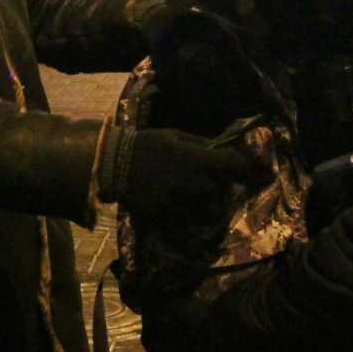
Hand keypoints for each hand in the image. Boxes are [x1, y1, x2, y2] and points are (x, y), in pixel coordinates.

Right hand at [102, 127, 251, 219]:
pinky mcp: (169, 216)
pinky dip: (188, 209)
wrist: (114, 166)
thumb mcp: (173, 135)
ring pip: (207, 205)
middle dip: (218, 182)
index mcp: (194, 159)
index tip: (236, 165)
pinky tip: (177, 199)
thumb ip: (199, 143)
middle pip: (220, 187)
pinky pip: (189, 216)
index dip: (238, 163)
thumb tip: (222, 147)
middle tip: (209, 177)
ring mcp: (181, 202)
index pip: (233, 163)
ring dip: (205, 198)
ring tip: (192, 190)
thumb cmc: (145, 145)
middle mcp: (192, 183)